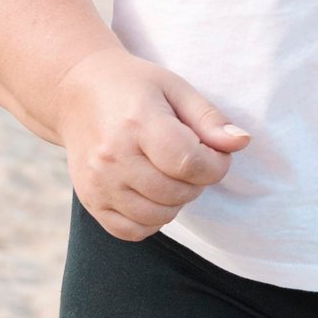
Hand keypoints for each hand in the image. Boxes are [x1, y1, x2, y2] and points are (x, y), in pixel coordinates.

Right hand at [55, 48, 250, 241]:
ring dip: (177, 201)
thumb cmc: (133, 87)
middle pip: (176, 192)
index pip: (188, 162)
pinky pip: (132, 231)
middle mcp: (112, 156)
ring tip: (170, 173)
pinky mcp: (90, 201)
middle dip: (197, 180)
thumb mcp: (175, 87)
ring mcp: (98, 183)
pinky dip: (152, 219)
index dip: (215, 164)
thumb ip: (209, 118)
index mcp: (137, 122)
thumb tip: (241, 142)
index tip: (215, 153)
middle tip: (191, 159)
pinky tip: (152, 192)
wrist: (75, 92)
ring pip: (158, 216)